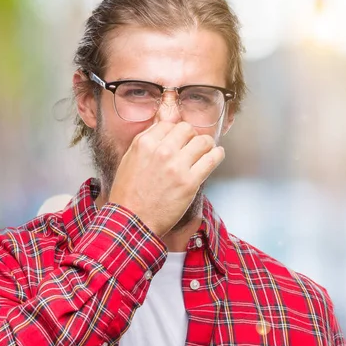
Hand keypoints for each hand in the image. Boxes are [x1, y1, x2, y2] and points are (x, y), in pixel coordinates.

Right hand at [108, 121, 224, 236]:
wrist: (132, 221)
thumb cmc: (128, 194)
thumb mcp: (129, 159)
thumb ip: (147, 140)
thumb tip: (163, 123)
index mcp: (145, 143)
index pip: (170, 124)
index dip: (176, 132)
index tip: (180, 140)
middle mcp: (162, 151)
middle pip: (187, 129)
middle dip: (191, 136)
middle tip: (193, 146)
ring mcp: (177, 166)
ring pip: (203, 141)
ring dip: (207, 144)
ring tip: (207, 150)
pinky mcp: (190, 182)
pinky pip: (212, 159)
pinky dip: (217, 155)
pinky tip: (217, 155)